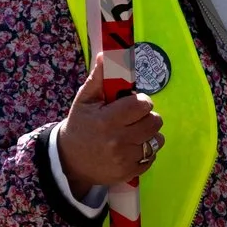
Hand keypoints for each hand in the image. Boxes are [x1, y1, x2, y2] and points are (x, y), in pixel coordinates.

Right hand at [55, 62, 158, 195]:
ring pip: (157, 139)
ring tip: (130, 134)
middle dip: (146, 117)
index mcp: (107, 121)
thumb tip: (107, 53)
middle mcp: (117, 141)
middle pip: (155, 121)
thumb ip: (99, 78)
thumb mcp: (85, 100)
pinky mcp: (130, 173)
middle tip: (131, 119)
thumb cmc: (80, 125)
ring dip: (148, 134)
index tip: (130, 104)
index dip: (140, 102)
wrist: (69, 161)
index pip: (142, 104)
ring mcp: (125, 160)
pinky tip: (129, 148)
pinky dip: (145, 151)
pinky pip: (153, 156)